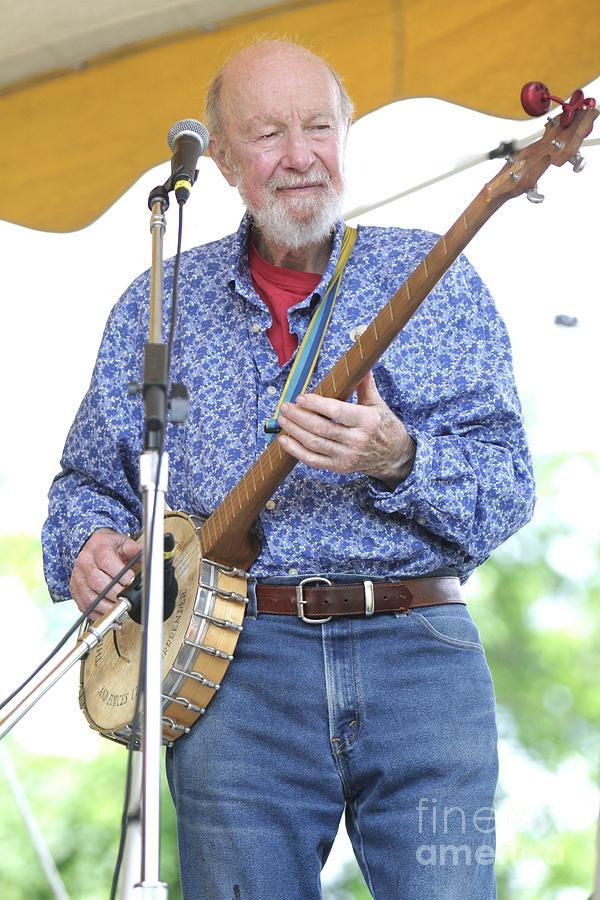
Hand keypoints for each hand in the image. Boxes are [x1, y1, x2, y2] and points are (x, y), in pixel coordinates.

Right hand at [69, 529, 139, 620]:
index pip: (106, 562)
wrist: (91, 546)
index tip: (131, 581)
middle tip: (127, 597)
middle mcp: (85, 563)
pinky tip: (111, 618)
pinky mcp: (76, 591)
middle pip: (96, 581)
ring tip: (120, 609)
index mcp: (98, 548)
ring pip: (89, 597)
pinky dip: (99, 615)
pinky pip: (85, 607)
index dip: (120, 574)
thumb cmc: (108, 546)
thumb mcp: (123, 543)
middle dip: (115, 593)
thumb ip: (135, 550)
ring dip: (107, 607)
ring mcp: (78, 578)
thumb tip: (150, 557)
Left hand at [277, 371, 415, 489]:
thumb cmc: (384, 426)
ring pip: (314, 443)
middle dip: (299, 417)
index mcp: (366, 420)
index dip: (316, 404)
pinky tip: (284, 440)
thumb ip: (365, 385)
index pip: (336, 411)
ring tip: (282, 419)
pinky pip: (313, 460)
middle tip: (285, 407)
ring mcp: (347, 456)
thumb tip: (360, 365)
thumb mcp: (378, 404)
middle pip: (321, 428)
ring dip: (294, 431)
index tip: (300, 397)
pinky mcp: (339, 467)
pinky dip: (296, 451)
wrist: (395, 455)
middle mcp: (357, 440)